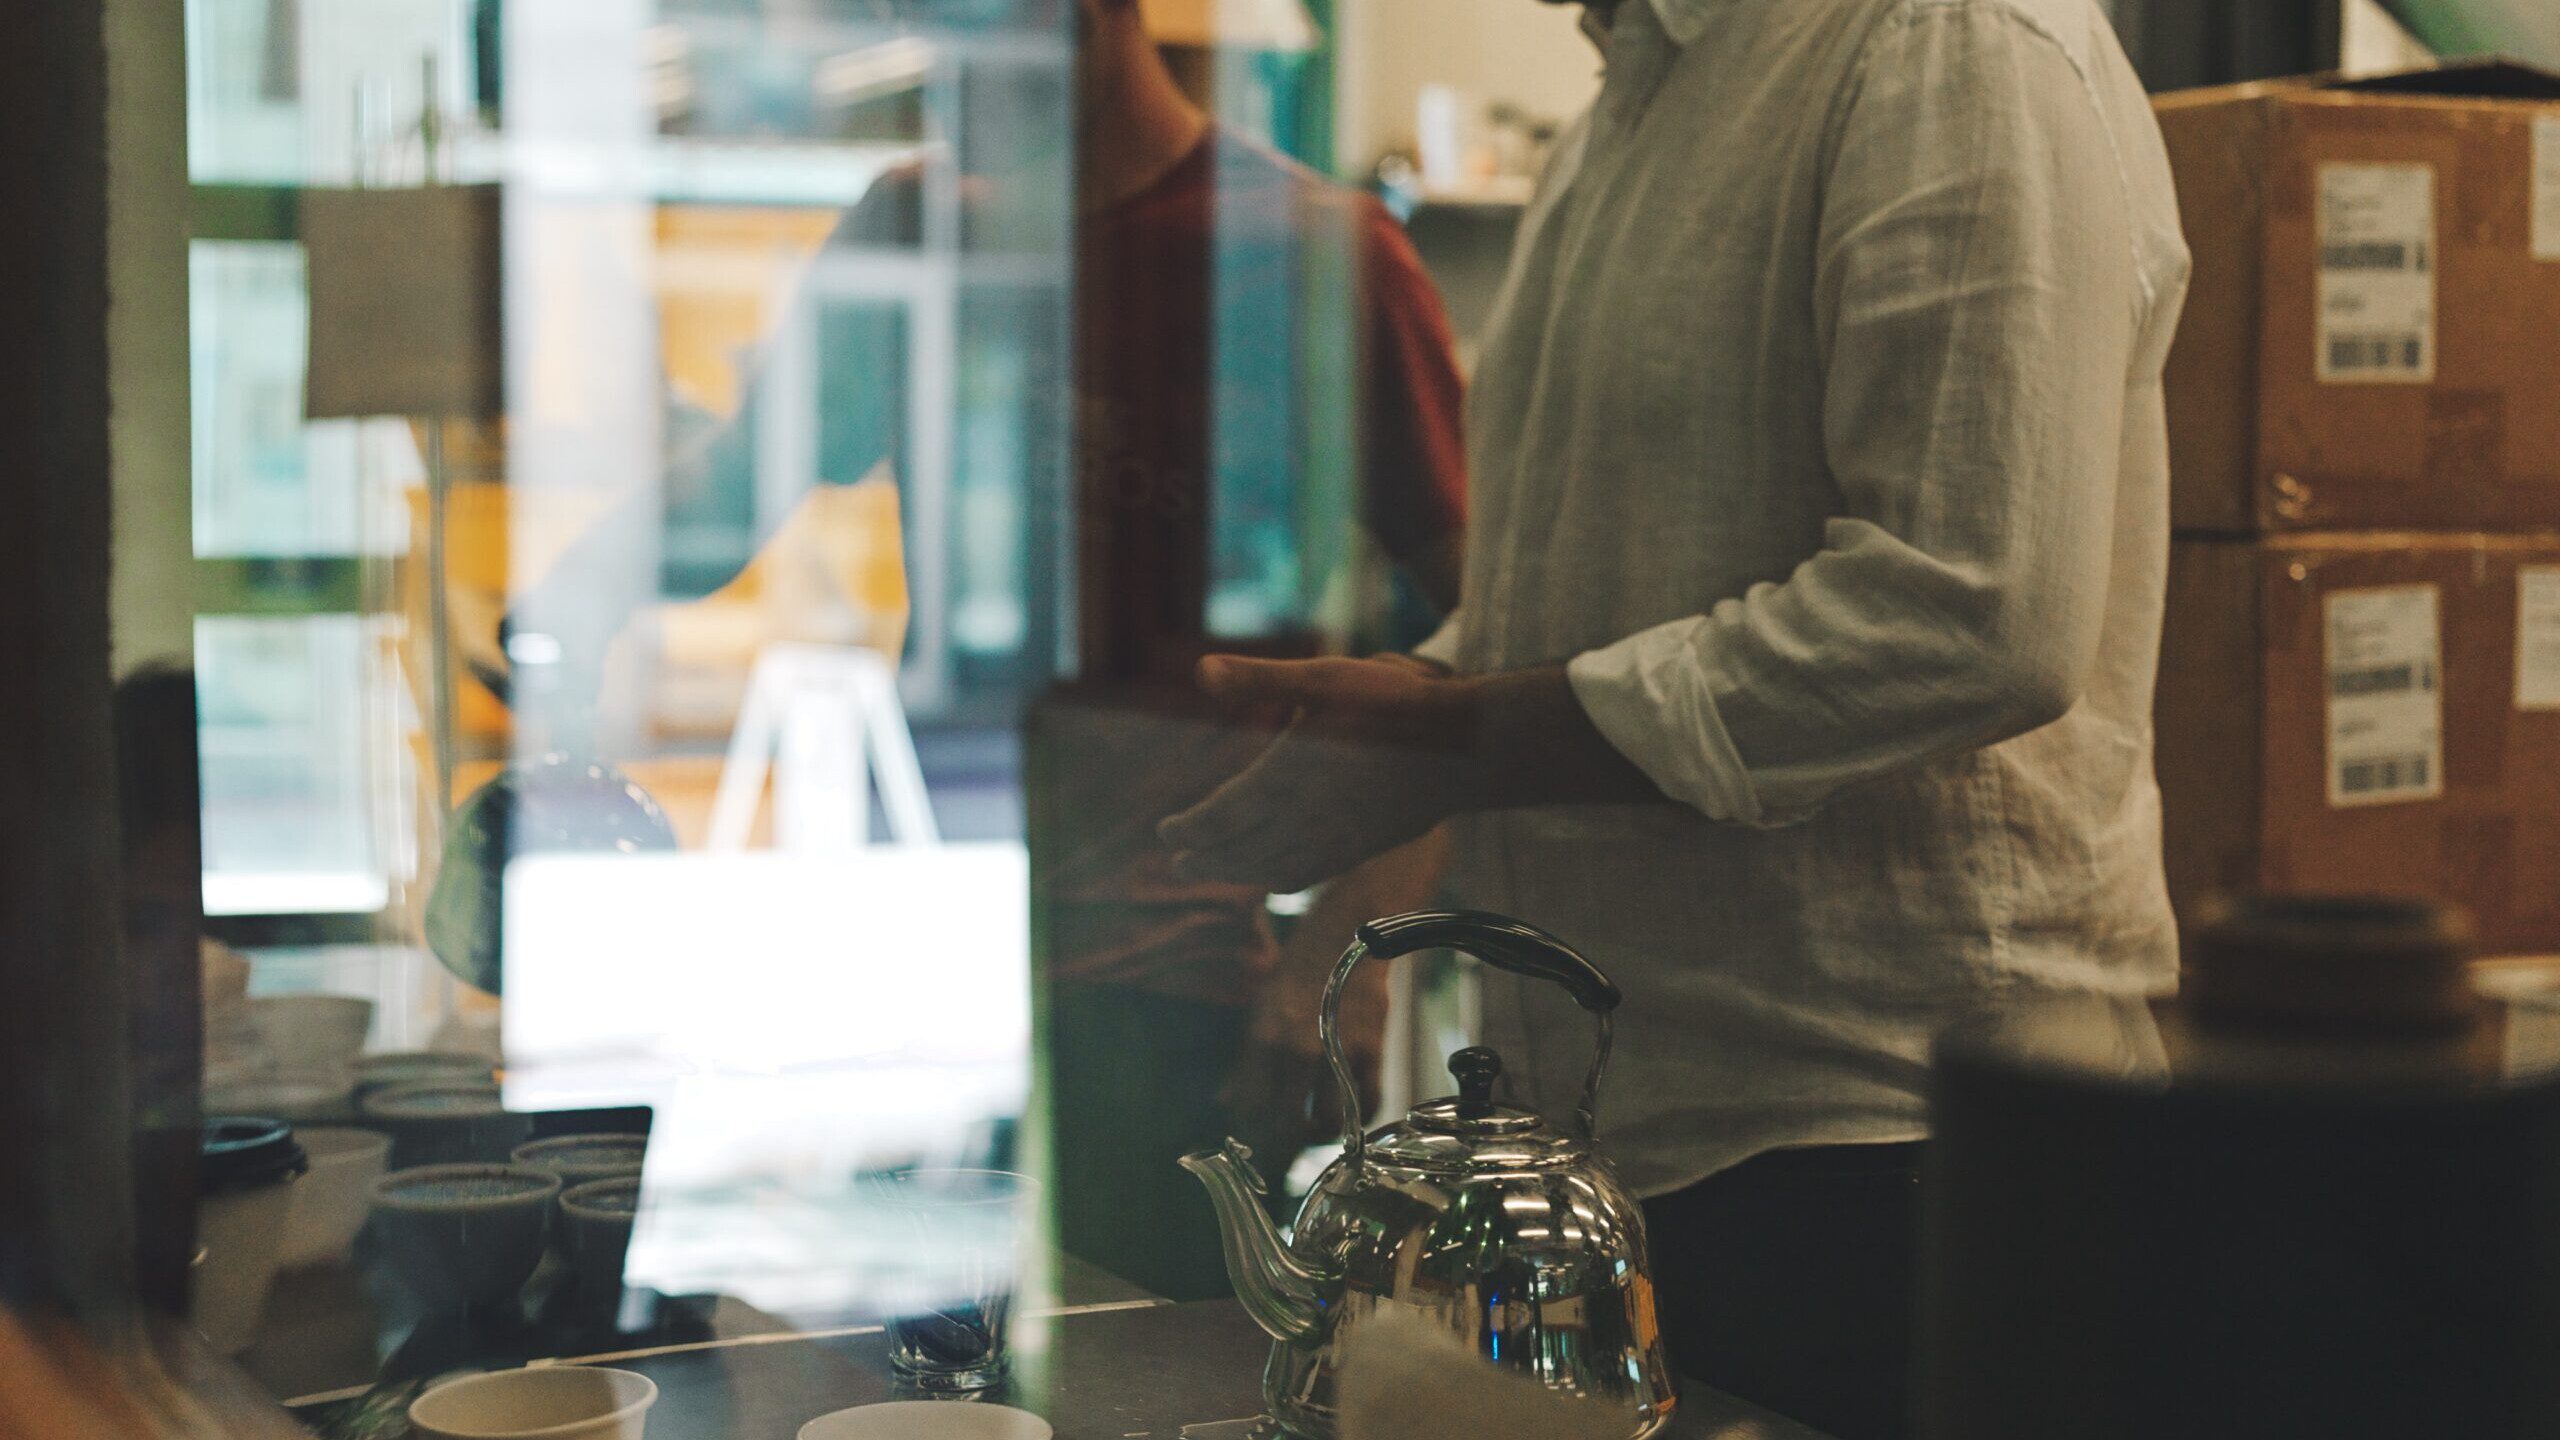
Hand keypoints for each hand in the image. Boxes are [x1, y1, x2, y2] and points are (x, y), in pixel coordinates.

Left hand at [1158, 656, 1477, 893]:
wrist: (1462, 750)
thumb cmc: (1393, 707)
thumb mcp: (1322, 678)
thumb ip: (1258, 678)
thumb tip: (1200, 670)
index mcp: (1283, 780)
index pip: (1219, 816)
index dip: (1187, 828)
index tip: (1164, 831)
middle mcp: (1302, 820)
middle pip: (1238, 851)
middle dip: (1203, 857)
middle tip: (1176, 861)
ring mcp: (1333, 841)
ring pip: (1270, 870)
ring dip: (1236, 873)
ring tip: (1215, 870)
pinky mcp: (1361, 848)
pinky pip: (1306, 874)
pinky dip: (1278, 880)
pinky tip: (1276, 877)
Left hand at [1222, 934, 1391, 1168]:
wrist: (1347, 935)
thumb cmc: (1298, 973)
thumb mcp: (1260, 1011)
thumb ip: (1245, 1062)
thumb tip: (1226, 1101)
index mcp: (1265, 1039)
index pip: (1249, 1107)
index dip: (1250, 1131)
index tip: (1254, 1136)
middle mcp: (1300, 1049)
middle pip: (1288, 1125)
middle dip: (1285, 1145)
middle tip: (1286, 1146)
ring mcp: (1339, 1051)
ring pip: (1330, 1122)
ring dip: (1322, 1136)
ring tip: (1317, 1130)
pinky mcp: (1373, 1049)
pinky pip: (1369, 1103)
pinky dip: (1359, 1119)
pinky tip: (1350, 1113)